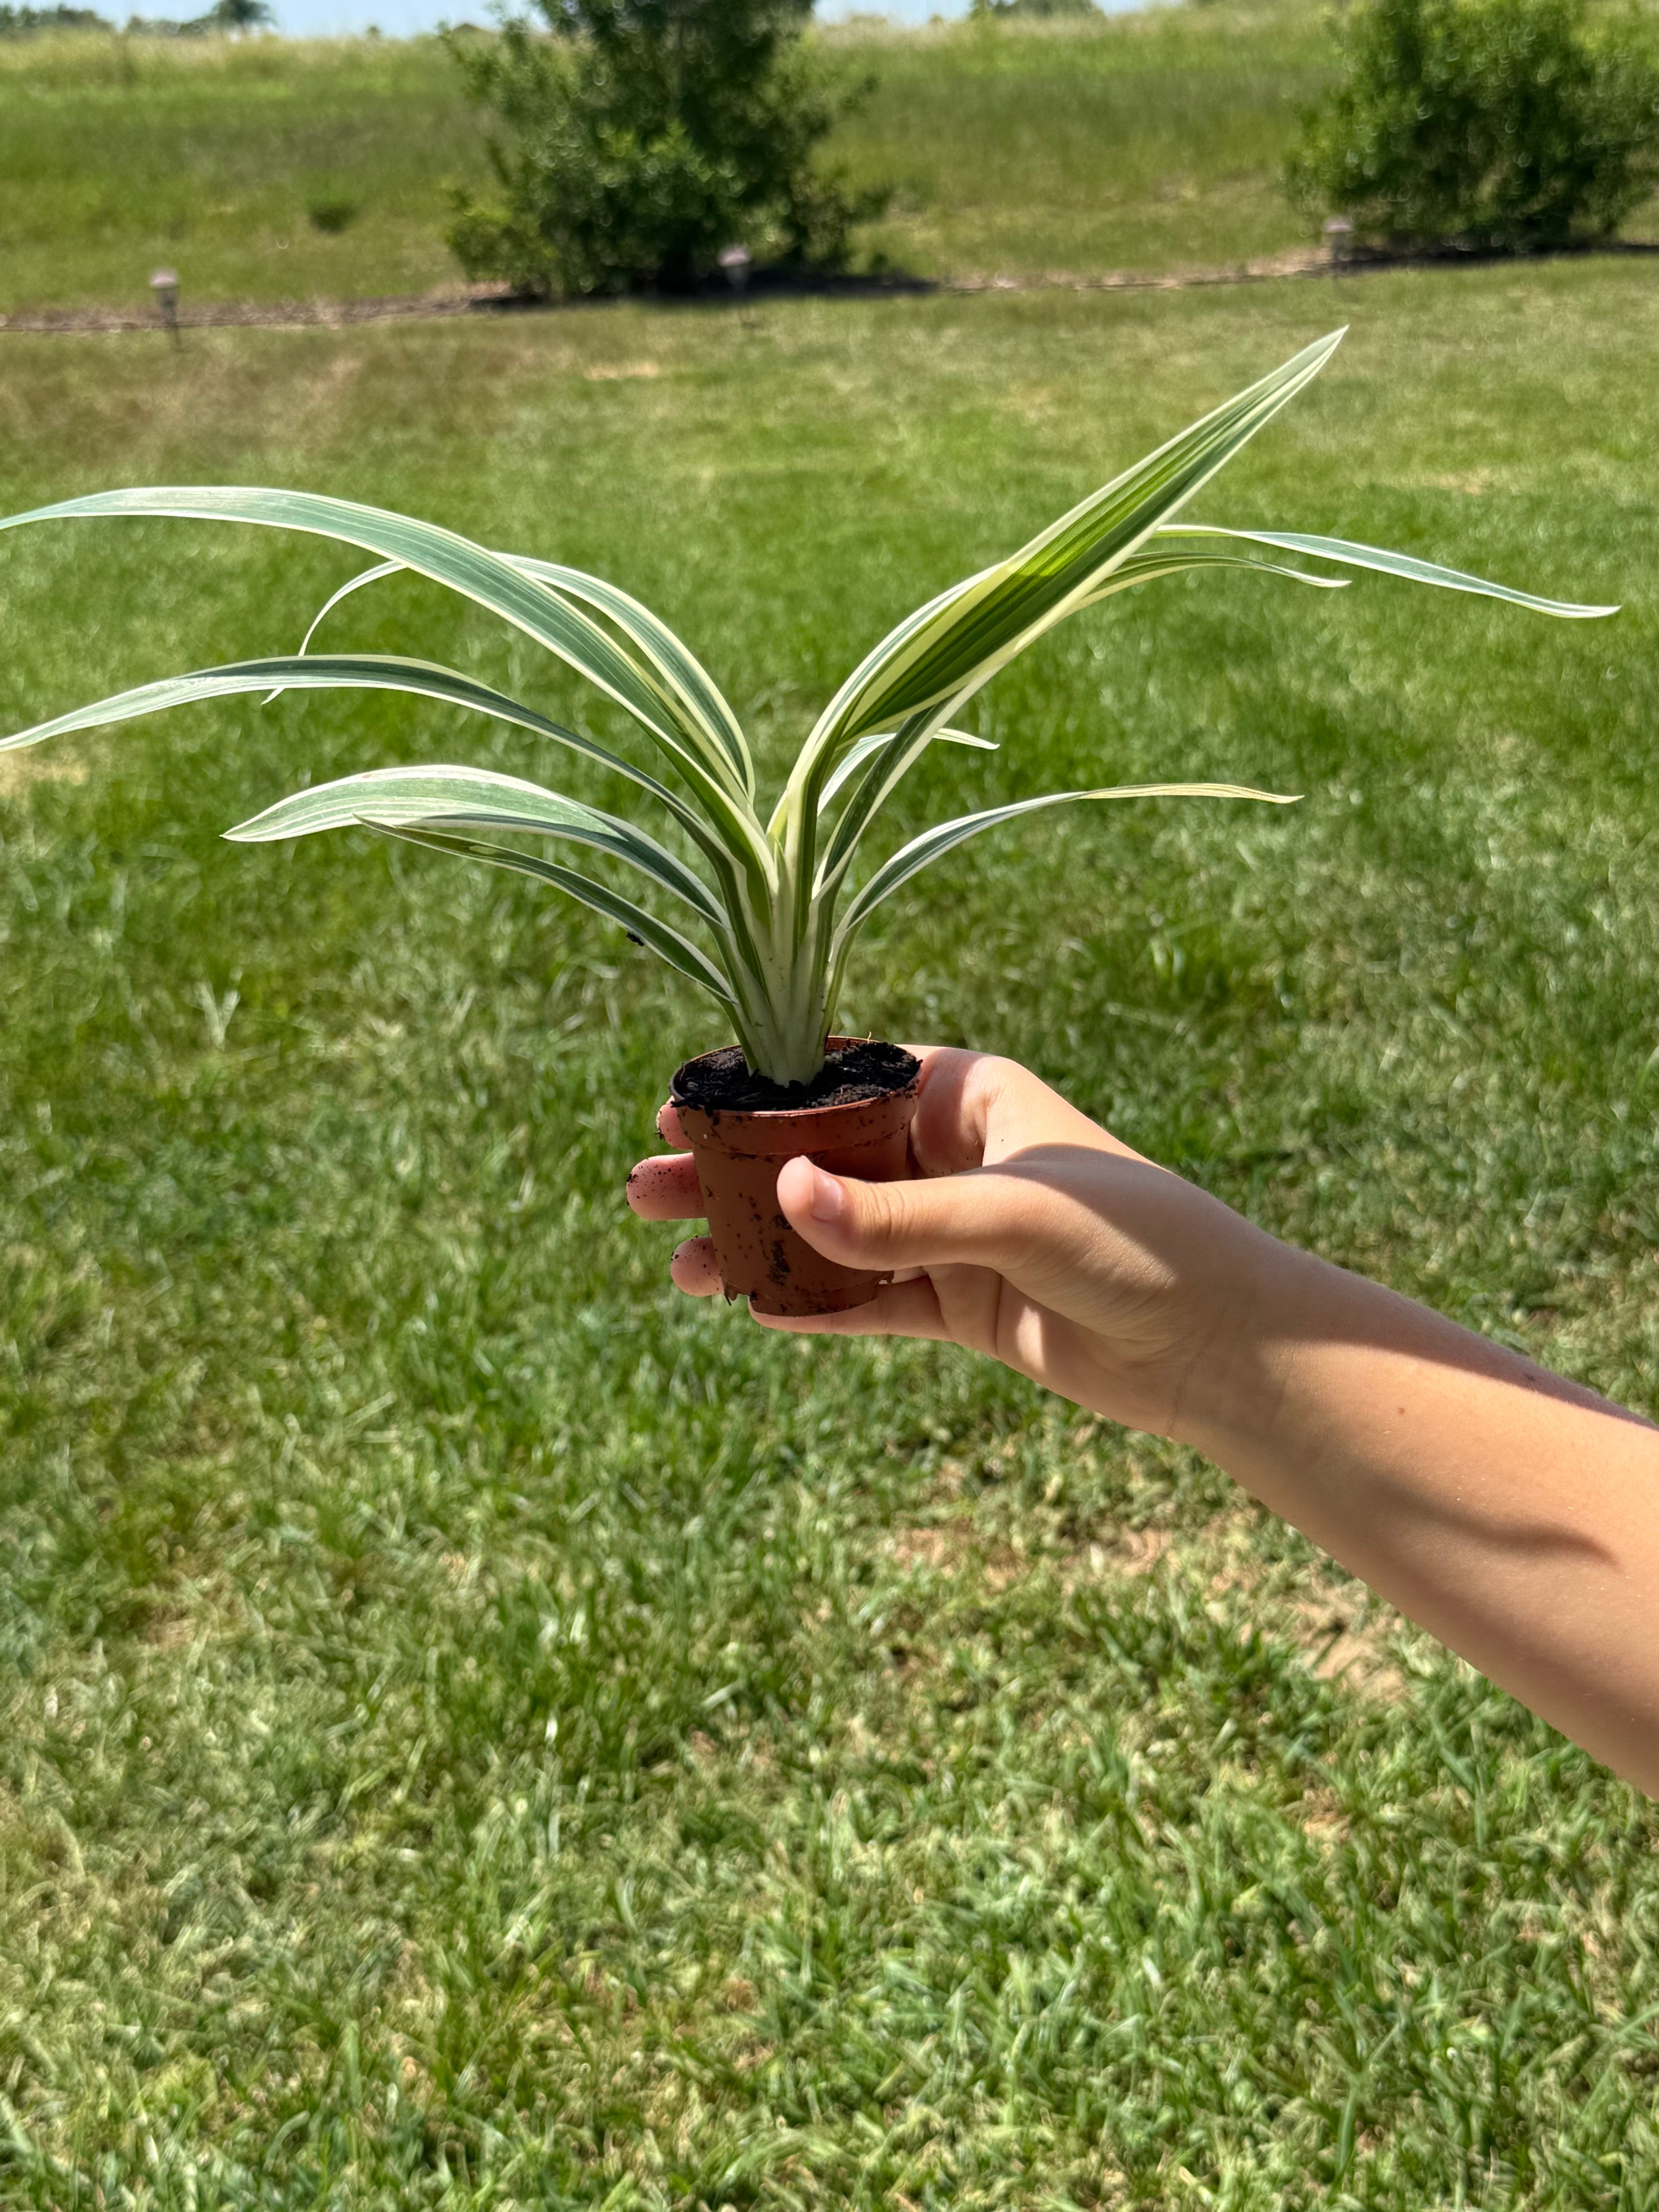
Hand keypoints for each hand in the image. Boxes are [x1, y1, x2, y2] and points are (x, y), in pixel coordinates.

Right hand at [625, 1046, 1298, 1438]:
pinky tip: (752, 1307)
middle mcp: (955, 1158)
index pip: (847, 1079)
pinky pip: (871, 1299)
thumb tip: (787, 1193)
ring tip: (678, 1264)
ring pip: (834, 1232)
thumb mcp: (1014, 1214)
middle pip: (822, 1156)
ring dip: (760, 1244)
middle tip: (646, 1187)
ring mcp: (955, 1234)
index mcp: (974, 1097)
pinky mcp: (963, 1304)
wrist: (1219, 1344)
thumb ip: (899, 1213)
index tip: (684, 1103)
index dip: (762, 1092)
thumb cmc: (1140, 1243)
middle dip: (737, 1172)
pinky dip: (814, 1303)